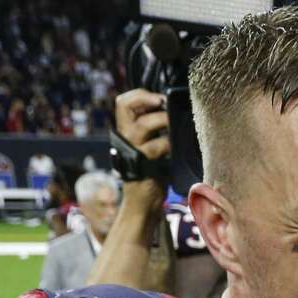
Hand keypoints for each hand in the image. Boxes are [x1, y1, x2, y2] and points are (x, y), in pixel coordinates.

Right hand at [113, 89, 169, 212]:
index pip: (123, 102)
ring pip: (142, 124)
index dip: (140, 94)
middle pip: (124, 105)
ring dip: (162, 120)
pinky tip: (174, 148)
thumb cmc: (152, 173)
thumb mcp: (152, 145)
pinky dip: (168, 143)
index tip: (159, 97)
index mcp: (126, 131)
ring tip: (173, 125)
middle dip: (145, 98)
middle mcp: (125, 137)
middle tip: (162, 102)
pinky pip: (156, 146)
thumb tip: (174, 110)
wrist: (143, 203)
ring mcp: (131, 149)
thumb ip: (157, 129)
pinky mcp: (141, 163)